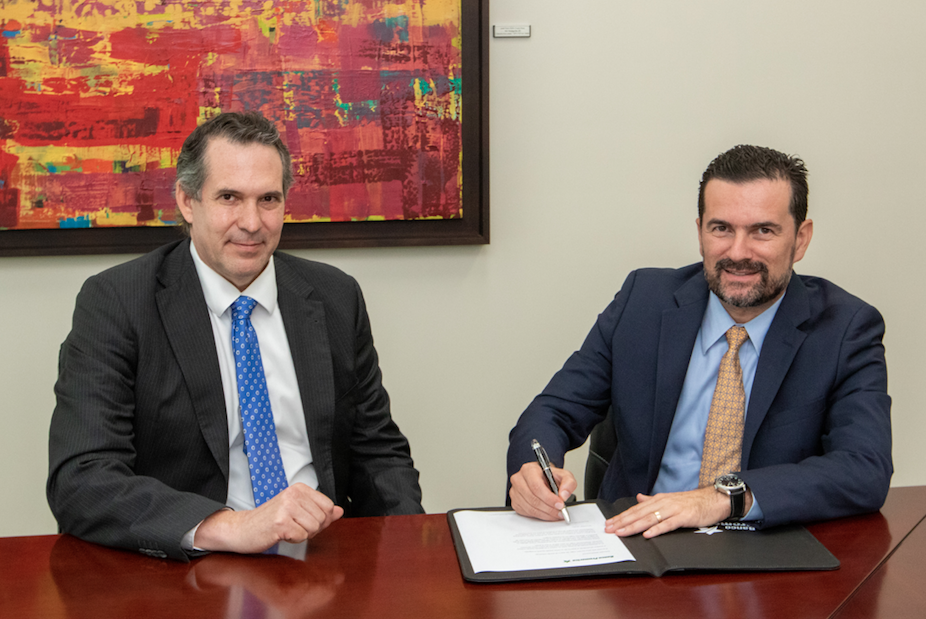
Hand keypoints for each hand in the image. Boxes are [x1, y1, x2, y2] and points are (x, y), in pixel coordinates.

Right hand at [194, 483, 344, 552]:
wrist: (242, 529)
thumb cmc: (269, 522)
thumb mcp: (297, 512)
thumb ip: (320, 511)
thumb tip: (340, 511)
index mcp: (299, 488)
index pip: (328, 507)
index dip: (320, 520)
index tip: (303, 520)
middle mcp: (293, 493)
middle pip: (323, 518)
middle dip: (311, 529)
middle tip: (292, 526)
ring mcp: (287, 506)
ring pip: (314, 528)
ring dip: (301, 534)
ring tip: (286, 529)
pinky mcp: (280, 521)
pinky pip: (301, 536)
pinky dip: (293, 540)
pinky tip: (280, 534)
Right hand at [509, 462, 576, 521]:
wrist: (542, 479)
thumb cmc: (549, 476)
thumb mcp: (563, 475)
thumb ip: (568, 483)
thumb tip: (564, 495)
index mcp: (529, 470)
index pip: (536, 486)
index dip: (549, 498)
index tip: (560, 504)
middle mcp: (519, 479)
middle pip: (533, 498)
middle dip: (549, 508)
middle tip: (560, 511)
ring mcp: (515, 491)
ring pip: (530, 508)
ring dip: (545, 514)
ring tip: (556, 514)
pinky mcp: (515, 502)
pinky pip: (527, 513)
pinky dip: (540, 516)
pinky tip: (547, 513)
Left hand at [604, 487, 749, 538]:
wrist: (713, 499)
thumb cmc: (691, 502)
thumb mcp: (669, 499)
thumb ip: (652, 500)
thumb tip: (639, 498)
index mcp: (658, 500)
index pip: (635, 509)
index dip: (621, 517)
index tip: (609, 523)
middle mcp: (663, 503)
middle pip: (638, 514)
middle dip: (622, 522)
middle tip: (609, 529)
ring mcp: (673, 510)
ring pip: (649, 519)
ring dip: (634, 526)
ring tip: (622, 532)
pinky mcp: (683, 517)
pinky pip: (668, 524)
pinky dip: (657, 529)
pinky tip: (647, 534)